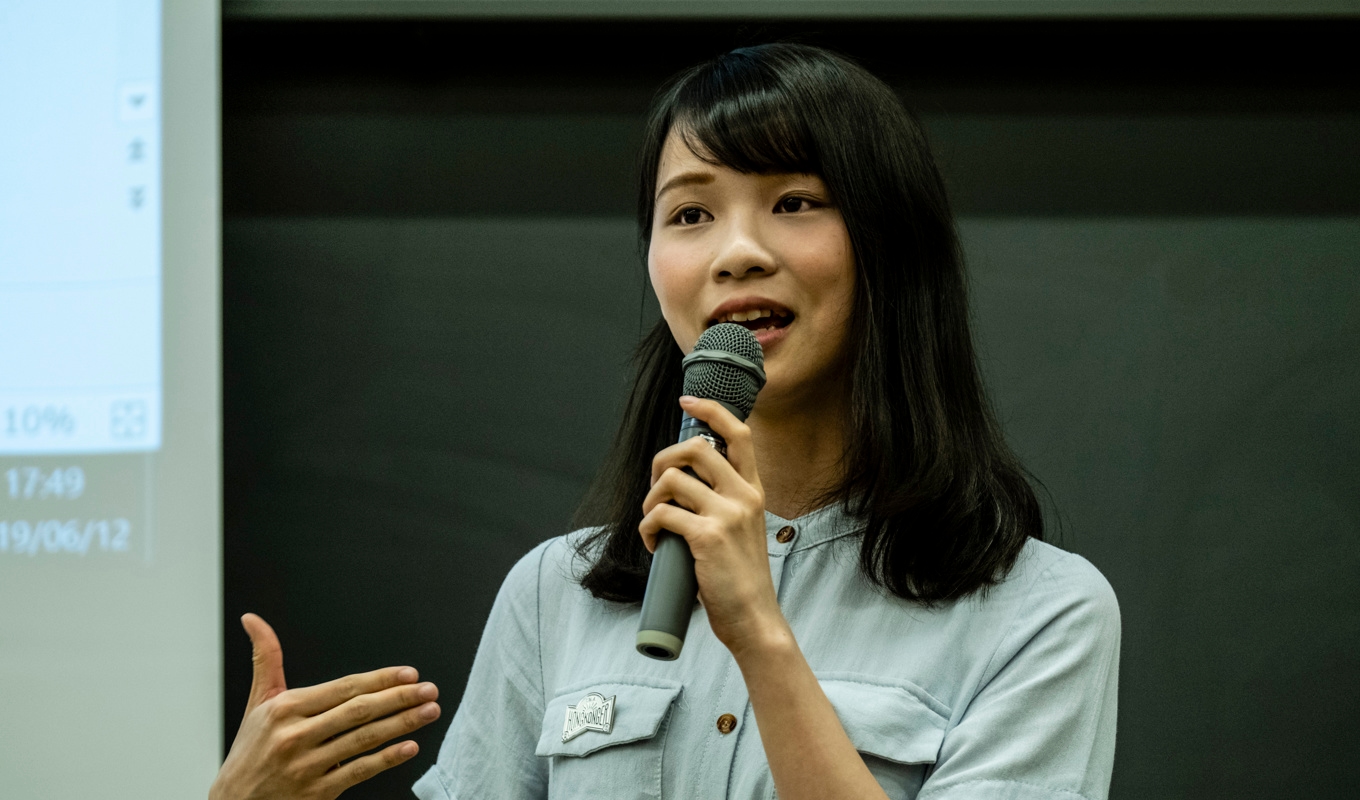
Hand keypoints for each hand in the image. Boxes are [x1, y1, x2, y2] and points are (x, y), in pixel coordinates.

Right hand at [209, 614, 440, 799]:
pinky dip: (387, 758)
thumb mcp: (258, 703)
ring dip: (402, 724)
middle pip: (358, 711)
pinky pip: (359, 771)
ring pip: (364, 739)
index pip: (343, 688)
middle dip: (399, 698)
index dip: (379, 679)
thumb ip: (266, 659)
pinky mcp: (317, 792)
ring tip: (429, 711)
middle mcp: (295, 736)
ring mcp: (307, 766)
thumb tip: (252, 618)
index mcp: (285, 709)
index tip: (409, 674)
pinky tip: (410, 746)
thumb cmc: (251, 751)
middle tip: (429, 689)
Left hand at [639, 396, 786, 654]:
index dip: (711, 410)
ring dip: (650, 501)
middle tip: (656, 488)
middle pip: (694, 447)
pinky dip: (648, 528)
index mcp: (754, 491)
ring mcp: (727, 515)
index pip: (740, 434)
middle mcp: (744, 496)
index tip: (687, 403)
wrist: (754, 619)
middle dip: (662, 461)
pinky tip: (656, 546)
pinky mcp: (706, 537)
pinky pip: (661, 515)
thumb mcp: (742, 530)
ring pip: (671, 480)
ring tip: (654, 524)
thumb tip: (680, 485)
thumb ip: (722, 504)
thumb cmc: (740, 579)